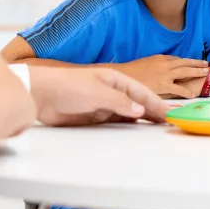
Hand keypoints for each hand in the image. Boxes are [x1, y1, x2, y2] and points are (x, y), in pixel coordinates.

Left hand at [28, 67, 170, 126]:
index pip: (141, 92)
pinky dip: (127, 125)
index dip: (156, 102)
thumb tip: (140, 110)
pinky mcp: (93, 116)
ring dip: (142, 119)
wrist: (40, 94)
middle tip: (169, 123)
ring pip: (128, 113)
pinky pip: (115, 121)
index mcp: (114, 79)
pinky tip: (136, 129)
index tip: (169, 113)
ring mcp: (103, 104)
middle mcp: (110, 91)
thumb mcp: (96, 92)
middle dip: (153, 111)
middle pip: (137, 102)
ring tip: (158, 127)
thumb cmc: (66, 86)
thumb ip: (119, 102)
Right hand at [116, 55, 208, 98]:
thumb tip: (162, 70)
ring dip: (196, 72)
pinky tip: (192, 94)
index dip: (187, 61)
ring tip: (205, 73)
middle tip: (206, 65)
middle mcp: (165, 64)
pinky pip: (178, 88)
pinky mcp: (163, 85)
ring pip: (185, 72)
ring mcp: (165, 74)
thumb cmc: (131, 71)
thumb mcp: (145, 63)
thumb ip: (156, 65)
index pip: (177, 59)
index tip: (193, 62)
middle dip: (196, 63)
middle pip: (185, 63)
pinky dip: (186, 91)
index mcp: (160, 58)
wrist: (122, 75)